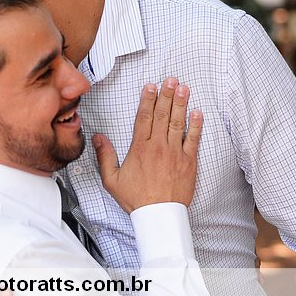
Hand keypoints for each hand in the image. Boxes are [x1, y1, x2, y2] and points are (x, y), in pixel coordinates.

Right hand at [93, 77, 201, 212]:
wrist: (159, 216)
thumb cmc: (136, 199)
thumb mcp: (111, 180)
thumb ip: (105, 156)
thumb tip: (98, 138)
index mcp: (140, 148)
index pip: (144, 117)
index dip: (147, 99)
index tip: (150, 86)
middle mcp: (158, 146)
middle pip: (162, 114)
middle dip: (165, 95)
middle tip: (170, 79)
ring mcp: (175, 153)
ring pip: (178, 122)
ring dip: (180, 103)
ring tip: (183, 88)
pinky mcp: (188, 161)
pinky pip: (193, 139)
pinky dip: (196, 125)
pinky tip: (197, 112)